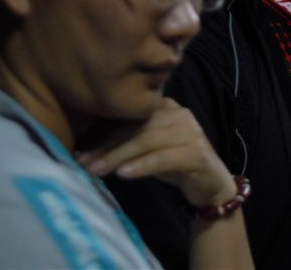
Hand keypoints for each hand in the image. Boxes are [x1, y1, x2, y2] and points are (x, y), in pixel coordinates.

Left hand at [77, 97, 235, 206]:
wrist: (210, 184)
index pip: (130, 117)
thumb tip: (86, 147)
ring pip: (147, 141)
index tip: (79, 150)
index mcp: (166, 107)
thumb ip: (127, 142)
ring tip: (97, 170)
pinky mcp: (197, 154)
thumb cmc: (174, 164)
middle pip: (137, 127)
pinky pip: (164, 158)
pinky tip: (123, 175)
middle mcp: (180, 114)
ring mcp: (191, 132)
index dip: (102, 133)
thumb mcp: (148, 149)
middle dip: (106, 146)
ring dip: (119, 156)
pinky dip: (142, 165)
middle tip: (83, 162)